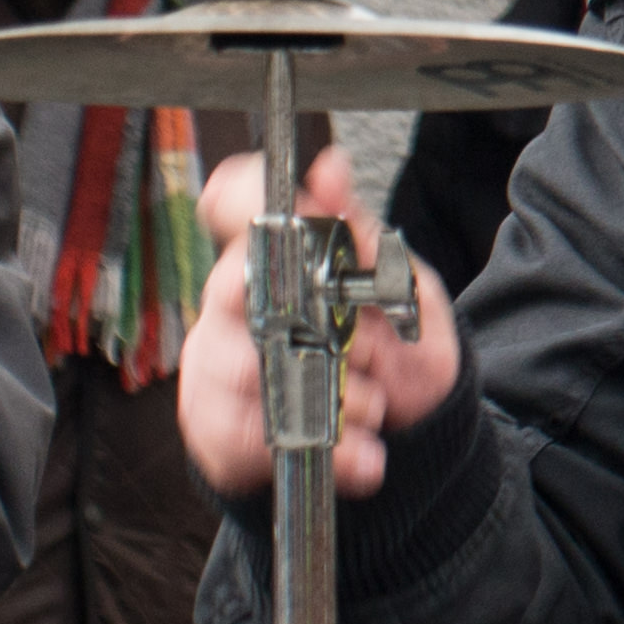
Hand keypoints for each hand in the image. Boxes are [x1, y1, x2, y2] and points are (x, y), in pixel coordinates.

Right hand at [177, 144, 458, 499]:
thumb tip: (330, 168)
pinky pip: (243, 439)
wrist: (408, 432)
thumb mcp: (400, 289)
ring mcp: (216, 363)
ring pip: (240, 372)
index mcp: (275, 255)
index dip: (239, 200)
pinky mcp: (214, 426)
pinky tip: (361, 455)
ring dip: (326, 397)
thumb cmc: (392, 348)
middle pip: (232, 291)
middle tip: (367, 352)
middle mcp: (232, 303)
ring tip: (374, 407)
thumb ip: (361, 234)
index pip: (231, 205)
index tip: (281, 221)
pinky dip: (317, 452)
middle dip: (315, 328)